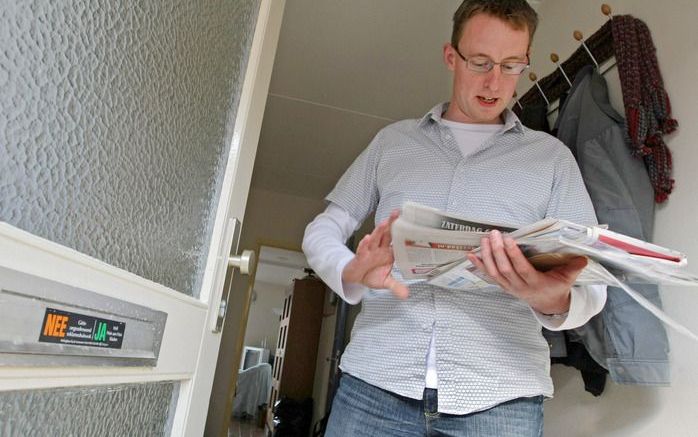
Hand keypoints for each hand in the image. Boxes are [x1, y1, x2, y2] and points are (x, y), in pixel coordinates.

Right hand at [341, 210, 408, 298]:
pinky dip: (364, 244)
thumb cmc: (371, 275)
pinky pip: (362, 249)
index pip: (397, 241)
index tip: (410, 224)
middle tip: (397, 214)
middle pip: (387, 234)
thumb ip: (396, 287)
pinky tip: (366, 238)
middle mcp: (380, 249)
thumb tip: (406, 295)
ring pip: (375, 239)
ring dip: (379, 231)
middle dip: (392, 224)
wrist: (355, 277)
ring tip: (384, 224)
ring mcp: (370, 251)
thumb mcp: (385, 282)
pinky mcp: (360, 256)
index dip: (403, 233)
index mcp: (389, 253)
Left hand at [467, 230, 587, 314]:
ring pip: (494, 272)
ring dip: (487, 255)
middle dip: (498, 251)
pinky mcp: (502, 286)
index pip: (521, 268)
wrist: (548, 304)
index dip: (513, 254)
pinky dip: (479, 265)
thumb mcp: (568, 279)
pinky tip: (471, 254)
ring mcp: (509, 287)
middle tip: (495, 234)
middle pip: (505, 269)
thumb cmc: (557, 286)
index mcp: (535, 283)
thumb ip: (574, 268)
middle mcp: (519, 287)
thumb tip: (583, 257)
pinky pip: (488, 275)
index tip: (509, 239)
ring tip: (484, 239)